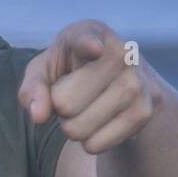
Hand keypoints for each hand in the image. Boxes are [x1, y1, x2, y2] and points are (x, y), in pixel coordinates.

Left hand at [17, 20, 162, 154]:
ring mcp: (137, 81)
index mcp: (91, 32)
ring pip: (78, 129)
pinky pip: (96, 144)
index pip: (86, 40)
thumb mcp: (45, 72)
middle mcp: (120, 52)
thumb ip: (32, 89)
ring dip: (73, 129)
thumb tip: (38, 116)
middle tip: (73, 97)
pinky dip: (89, 142)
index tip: (94, 49)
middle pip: (65, 104)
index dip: (87, 45)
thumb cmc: (71, 73)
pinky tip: (100, 123)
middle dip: (60, 110)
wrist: (123, 82)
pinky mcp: (144, 111)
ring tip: (86, 109)